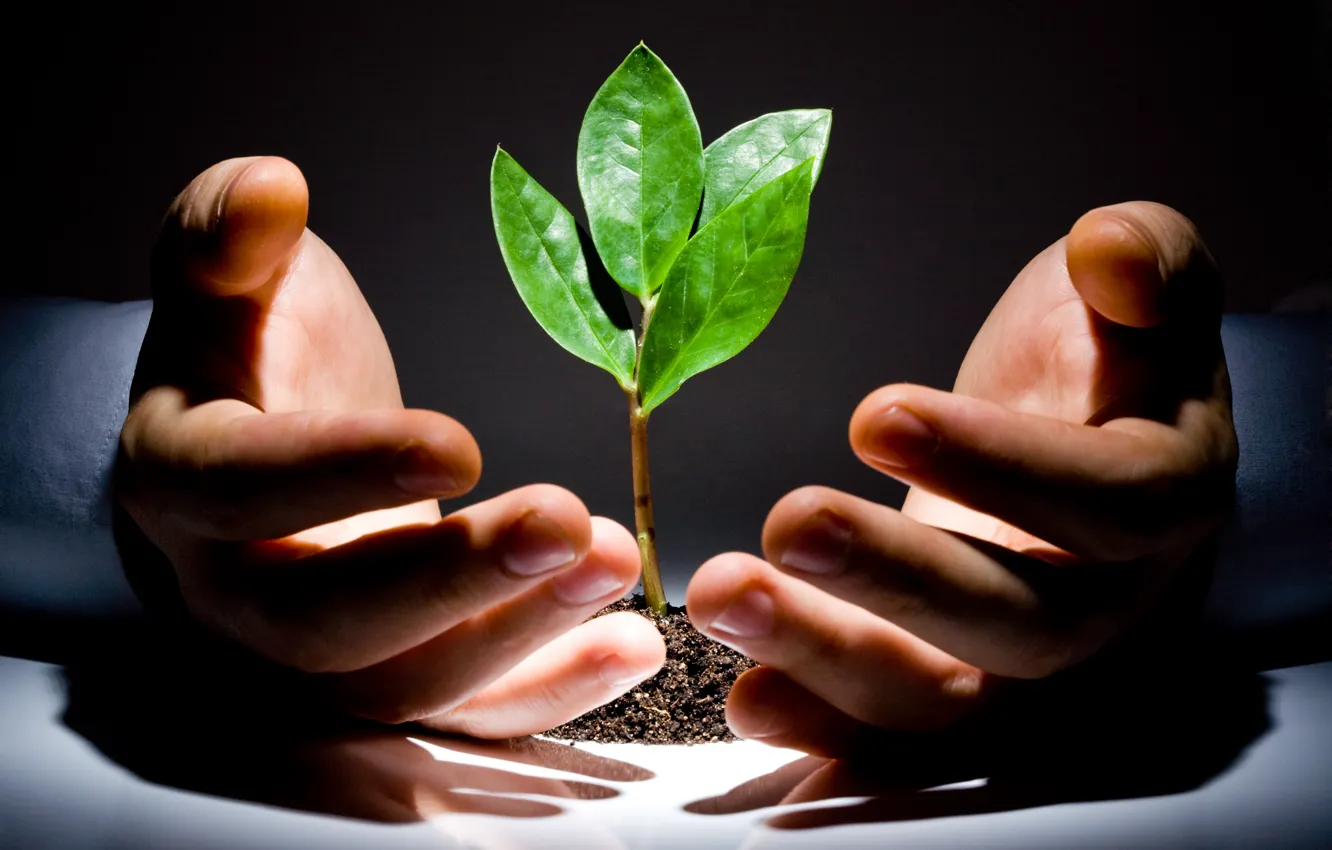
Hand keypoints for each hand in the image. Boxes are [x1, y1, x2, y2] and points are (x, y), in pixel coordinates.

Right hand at [117, 157, 663, 735]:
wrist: (260, 445)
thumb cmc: (251, 353)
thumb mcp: (225, 278)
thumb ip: (225, 234)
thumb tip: (271, 189)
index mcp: (182, 478)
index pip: (245, 489)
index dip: (344, 472)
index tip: (461, 441)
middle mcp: (234, 592)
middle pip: (329, 621)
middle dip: (454, 581)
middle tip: (569, 526)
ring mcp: (311, 655)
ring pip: (405, 683)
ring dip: (520, 637)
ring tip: (618, 564)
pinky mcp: (388, 675)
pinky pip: (460, 713)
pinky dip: (548, 690)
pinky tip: (632, 647)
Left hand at [687, 202, 1236, 754]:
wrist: (1077, 433)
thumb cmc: (1102, 354)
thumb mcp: (1141, 282)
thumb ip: (1150, 261)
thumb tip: (1114, 253)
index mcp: (1169, 493)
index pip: (1108, 500)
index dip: (1000, 465)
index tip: (875, 412)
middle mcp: (1108, 599)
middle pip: (1025, 626)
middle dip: (901, 580)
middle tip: (790, 524)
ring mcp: (1027, 661)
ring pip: (948, 697)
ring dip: (831, 658)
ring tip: (725, 598)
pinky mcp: (954, 682)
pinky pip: (898, 731)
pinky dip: (823, 722)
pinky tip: (746, 694)